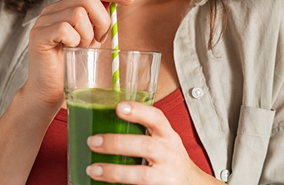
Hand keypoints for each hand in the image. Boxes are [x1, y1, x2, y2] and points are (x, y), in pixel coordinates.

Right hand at [20, 0, 135, 107]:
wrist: (51, 91)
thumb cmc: (73, 65)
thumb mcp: (93, 37)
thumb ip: (102, 16)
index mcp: (66, 7)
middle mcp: (52, 10)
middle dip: (102, 20)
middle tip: (98, 40)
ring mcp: (43, 21)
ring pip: (78, 13)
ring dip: (88, 34)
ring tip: (82, 48)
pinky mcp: (39, 35)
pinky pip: (64, 29)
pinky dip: (75, 41)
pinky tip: (71, 50)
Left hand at [85, 102, 215, 184]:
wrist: (190, 184)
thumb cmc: (169, 157)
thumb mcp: (163, 140)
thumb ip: (142, 131)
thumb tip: (103, 120)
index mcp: (168, 136)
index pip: (157, 118)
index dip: (139, 111)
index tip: (119, 107)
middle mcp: (169, 154)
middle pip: (146, 146)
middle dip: (117, 143)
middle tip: (93, 141)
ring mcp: (165, 175)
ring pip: (142, 174)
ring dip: (114, 171)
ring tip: (93, 169)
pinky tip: (104, 183)